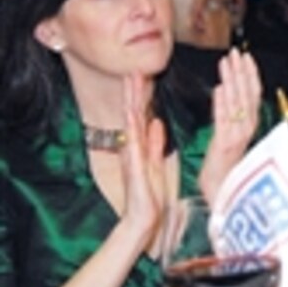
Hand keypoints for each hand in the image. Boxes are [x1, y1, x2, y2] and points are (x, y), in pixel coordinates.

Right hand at [118, 74, 166, 250]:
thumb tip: (157, 122)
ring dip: (131, 101)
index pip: (140, 115)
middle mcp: (133, 146)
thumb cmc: (148, 192)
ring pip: (131, 122)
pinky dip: (134, 128)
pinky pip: (134, 142)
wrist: (143, 216)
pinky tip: (134, 114)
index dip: (141, 96)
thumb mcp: (155, 161)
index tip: (142, 75)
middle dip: (133, 92)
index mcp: (140, 145)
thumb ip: (155, 142)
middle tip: (133, 70)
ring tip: (131, 82)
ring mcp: (131, 154)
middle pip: (132, 113)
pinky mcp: (134, 165)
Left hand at [200, 49, 261, 203]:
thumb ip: (228, 119)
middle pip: (248, 96)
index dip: (250, 76)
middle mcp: (246, 130)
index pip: (251, 96)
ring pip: (237, 104)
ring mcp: (237, 137)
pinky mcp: (225, 146)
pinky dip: (222, 104)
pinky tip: (219, 89)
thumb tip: (224, 92)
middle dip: (243, 72)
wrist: (223, 199)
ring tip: (228, 63)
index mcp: (248, 128)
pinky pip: (224, 120)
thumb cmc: (224, 174)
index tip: (246, 59)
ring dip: (233, 81)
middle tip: (238, 53)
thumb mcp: (228, 142)